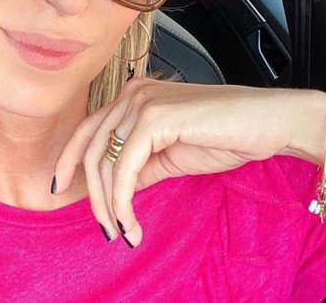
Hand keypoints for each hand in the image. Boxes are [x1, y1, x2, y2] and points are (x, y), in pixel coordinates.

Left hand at [53, 77, 325, 246]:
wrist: (265, 123)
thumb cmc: (224, 135)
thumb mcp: (169, 155)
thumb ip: (138, 166)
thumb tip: (113, 189)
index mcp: (134, 96)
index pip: (88, 130)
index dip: (68, 161)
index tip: (60, 191)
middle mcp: (132, 93)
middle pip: (92, 148)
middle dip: (93, 196)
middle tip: (106, 230)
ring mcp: (142, 101)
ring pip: (104, 161)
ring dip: (108, 205)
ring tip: (122, 233)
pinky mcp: (155, 117)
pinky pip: (125, 168)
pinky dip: (123, 202)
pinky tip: (132, 225)